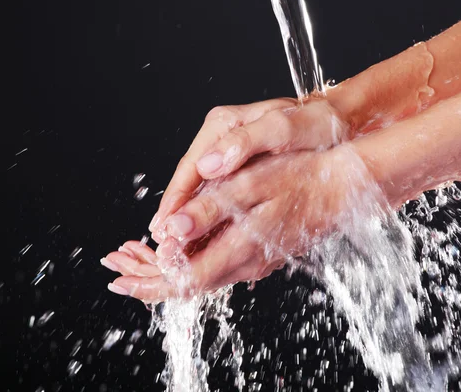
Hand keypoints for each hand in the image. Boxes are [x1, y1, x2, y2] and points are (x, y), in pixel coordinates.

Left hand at [106, 147, 357, 301]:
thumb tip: (170, 232)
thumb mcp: (252, 185)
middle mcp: (246, 264)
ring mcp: (255, 262)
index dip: (148, 281)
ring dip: (166, 268)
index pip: (183, 281)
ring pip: (201, 276)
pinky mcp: (261, 253)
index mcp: (239, 249)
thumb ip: (209, 210)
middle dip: (147, 276)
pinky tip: (178, 245)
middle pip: (187, 284)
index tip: (117, 276)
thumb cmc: (300, 177)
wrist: (344, 186)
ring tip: (135, 252)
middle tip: (116, 262)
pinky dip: (189, 259)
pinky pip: (218, 265)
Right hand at [149, 98, 347, 240]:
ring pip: (201, 187)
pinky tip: (206, 232)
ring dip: (189, 215)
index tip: (165, 227)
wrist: (338, 120)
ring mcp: (230, 150)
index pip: (189, 166)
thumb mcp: (282, 129)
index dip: (176, 199)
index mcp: (224, 124)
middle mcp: (221, 136)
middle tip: (165, 244)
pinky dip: (209, 212)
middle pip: (189, 179)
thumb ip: (245, 144)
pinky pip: (217, 189)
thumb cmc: (313, 123)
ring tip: (179, 245)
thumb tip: (209, 165)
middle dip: (176, 212)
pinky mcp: (241, 162)